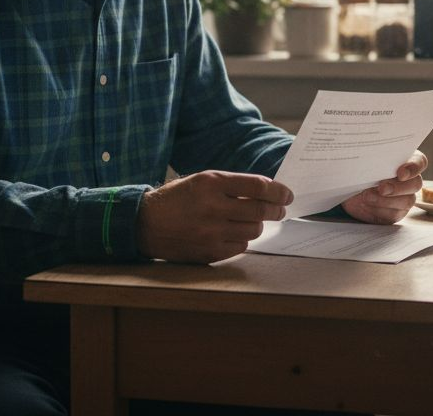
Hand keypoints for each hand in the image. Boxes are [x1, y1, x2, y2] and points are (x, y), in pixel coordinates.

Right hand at [136, 170, 292, 263]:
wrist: (146, 224)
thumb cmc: (177, 199)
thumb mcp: (201, 180)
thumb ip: (232, 185)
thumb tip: (267, 192)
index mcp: (211, 182)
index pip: (257, 186)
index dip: (278, 191)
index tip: (287, 195)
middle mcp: (212, 207)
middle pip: (260, 210)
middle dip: (276, 210)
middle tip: (281, 210)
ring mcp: (211, 232)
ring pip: (253, 230)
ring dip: (257, 224)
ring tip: (251, 220)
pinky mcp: (209, 252)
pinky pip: (241, 247)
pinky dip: (242, 240)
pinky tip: (234, 233)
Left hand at [341, 150, 427, 224]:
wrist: (349, 188)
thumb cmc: (360, 170)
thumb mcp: (364, 162)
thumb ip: (374, 160)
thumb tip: (372, 162)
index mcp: (406, 161)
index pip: (420, 162)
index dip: (413, 167)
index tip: (401, 173)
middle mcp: (410, 180)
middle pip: (416, 183)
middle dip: (397, 187)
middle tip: (381, 188)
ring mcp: (405, 197)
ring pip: (407, 201)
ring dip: (386, 200)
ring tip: (368, 196)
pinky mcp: (396, 212)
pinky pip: (394, 214)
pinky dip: (380, 209)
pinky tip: (368, 204)